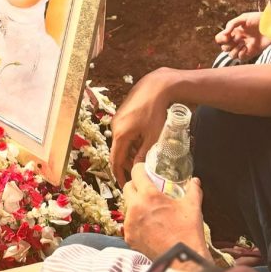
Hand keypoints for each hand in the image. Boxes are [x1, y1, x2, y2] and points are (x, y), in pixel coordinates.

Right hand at [110, 68, 175, 186]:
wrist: (155, 87)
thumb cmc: (155, 112)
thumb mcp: (152, 136)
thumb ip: (144, 154)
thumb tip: (139, 168)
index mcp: (120, 134)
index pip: (115, 160)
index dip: (119, 174)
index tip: (123, 185)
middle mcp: (115, 127)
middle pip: (117, 151)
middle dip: (126, 164)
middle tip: (137, 174)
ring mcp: (117, 119)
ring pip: (121, 142)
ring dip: (129, 152)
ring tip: (142, 160)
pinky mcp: (122, 113)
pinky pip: (123, 132)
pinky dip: (130, 141)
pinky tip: (142, 143)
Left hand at [123, 163, 209, 261]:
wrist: (183, 260)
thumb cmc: (188, 232)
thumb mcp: (192, 207)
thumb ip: (193, 190)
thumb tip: (195, 181)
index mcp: (149, 196)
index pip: (136, 172)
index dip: (141, 169)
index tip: (145, 171)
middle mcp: (135, 207)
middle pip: (128, 187)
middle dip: (136, 185)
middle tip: (147, 189)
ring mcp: (130, 223)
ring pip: (127, 205)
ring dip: (135, 204)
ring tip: (149, 210)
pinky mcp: (129, 237)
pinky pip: (128, 223)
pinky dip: (136, 221)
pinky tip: (148, 225)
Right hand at [215, 12, 270, 61]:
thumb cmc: (258, 19)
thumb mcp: (243, 18)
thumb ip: (231, 24)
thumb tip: (224, 34)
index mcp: (232, 32)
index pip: (219, 39)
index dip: (221, 39)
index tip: (228, 36)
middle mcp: (236, 40)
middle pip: (224, 48)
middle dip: (227, 45)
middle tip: (236, 39)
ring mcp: (243, 47)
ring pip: (231, 55)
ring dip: (234, 50)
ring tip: (243, 43)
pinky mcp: (250, 53)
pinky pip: (240, 58)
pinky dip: (241, 54)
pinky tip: (247, 47)